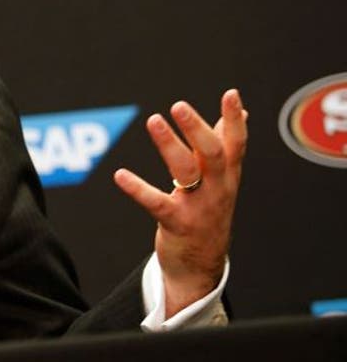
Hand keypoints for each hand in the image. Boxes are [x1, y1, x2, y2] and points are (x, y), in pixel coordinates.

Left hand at [113, 89, 246, 317]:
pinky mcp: (177, 224)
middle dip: (197, 129)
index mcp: (228, 176)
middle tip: (179, 106)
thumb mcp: (222, 181)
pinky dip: (138, 189)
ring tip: (154, 120)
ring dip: (169, 145)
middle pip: (213, 154)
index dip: (235, 119)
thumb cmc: (208, 213)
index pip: (236, 144)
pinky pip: (156, 203)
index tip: (231, 94)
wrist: (201, 267)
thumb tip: (242, 113)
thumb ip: (226, 146)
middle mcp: (217, 189)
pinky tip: (120, 175)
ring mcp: (198, 207)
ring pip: (185, 172)